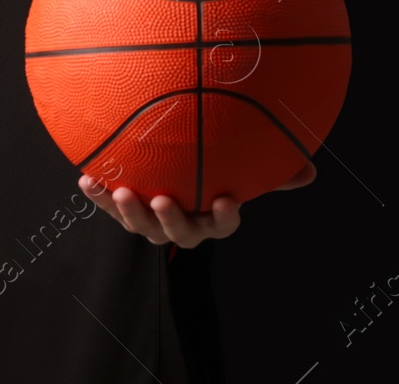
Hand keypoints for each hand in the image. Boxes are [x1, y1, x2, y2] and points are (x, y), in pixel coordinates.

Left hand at [78, 160, 315, 248]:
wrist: (173, 166)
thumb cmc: (218, 168)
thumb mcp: (243, 168)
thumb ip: (271, 171)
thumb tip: (310, 171)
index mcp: (211, 216)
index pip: (223, 225)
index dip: (224, 217)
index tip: (228, 201)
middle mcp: (182, 223)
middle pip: (178, 232)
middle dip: (170, 220)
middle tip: (164, 201)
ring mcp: (152, 218)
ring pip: (141, 225)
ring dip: (129, 212)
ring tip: (123, 192)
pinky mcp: (125, 207)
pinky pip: (111, 204)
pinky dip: (99, 195)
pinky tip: (87, 178)